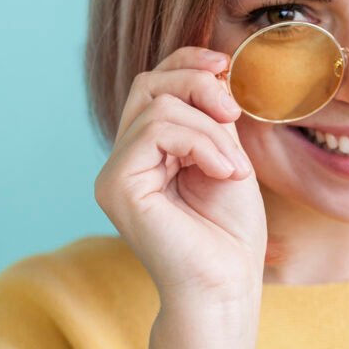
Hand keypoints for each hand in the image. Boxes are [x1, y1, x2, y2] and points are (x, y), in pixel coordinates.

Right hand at [93, 45, 266, 305]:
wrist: (227, 286)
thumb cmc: (231, 232)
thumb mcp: (228, 156)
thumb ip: (211, 116)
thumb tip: (211, 69)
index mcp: (147, 152)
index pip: (155, 84)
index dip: (187, 62)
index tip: (225, 65)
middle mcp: (124, 160)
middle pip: (150, 84)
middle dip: (199, 86)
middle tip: (234, 115)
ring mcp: (114, 173)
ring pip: (157, 105)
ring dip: (210, 129)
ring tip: (233, 166)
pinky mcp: (115, 186)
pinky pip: (156, 131)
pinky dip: (200, 142)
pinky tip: (223, 171)